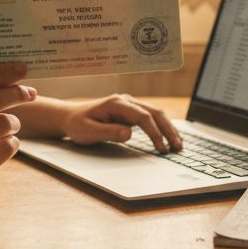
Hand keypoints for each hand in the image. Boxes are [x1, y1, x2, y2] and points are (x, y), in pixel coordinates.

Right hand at [0, 63, 35, 205]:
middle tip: (30, 93)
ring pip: (3, 124)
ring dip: (14, 122)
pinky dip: (13, 143)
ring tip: (9, 127)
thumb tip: (13, 75)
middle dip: (16, 93)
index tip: (23, 67)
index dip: (1, 73)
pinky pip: (8, 147)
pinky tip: (4, 146)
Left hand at [62, 93, 181, 152]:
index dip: (154, 132)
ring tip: (178, 145)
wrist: (70, 117)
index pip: (143, 116)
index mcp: (116, 103)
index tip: (161, 148)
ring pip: (156, 114)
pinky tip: (168, 138)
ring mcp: (130, 105)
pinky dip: (162, 127)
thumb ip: (108, 132)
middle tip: (177, 147)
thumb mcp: (88, 131)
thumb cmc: (77, 125)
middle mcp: (126, 101)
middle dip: (168, 130)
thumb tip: (129, 133)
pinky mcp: (131, 112)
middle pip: (155, 112)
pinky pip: (151, 117)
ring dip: (168, 128)